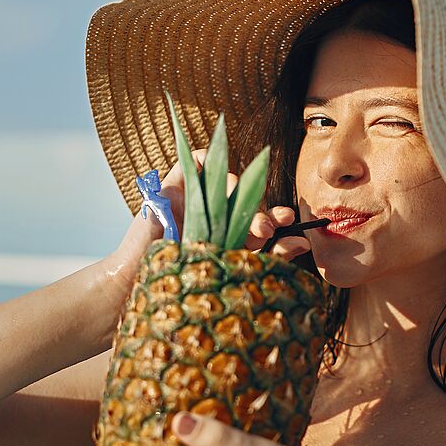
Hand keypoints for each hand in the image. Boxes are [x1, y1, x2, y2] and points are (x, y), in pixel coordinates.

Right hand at [95, 151, 311, 345]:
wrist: (140, 286)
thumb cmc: (186, 286)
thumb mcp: (236, 270)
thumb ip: (271, 255)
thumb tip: (305, 243)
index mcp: (230, 236)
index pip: (259, 218)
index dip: (277, 217)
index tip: (291, 224)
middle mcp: (213, 216)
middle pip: (246, 198)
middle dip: (260, 211)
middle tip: (266, 227)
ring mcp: (193, 200)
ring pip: (228, 179)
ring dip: (240, 193)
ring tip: (238, 213)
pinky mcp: (173, 186)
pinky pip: (196, 159)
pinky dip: (209, 158)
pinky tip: (217, 176)